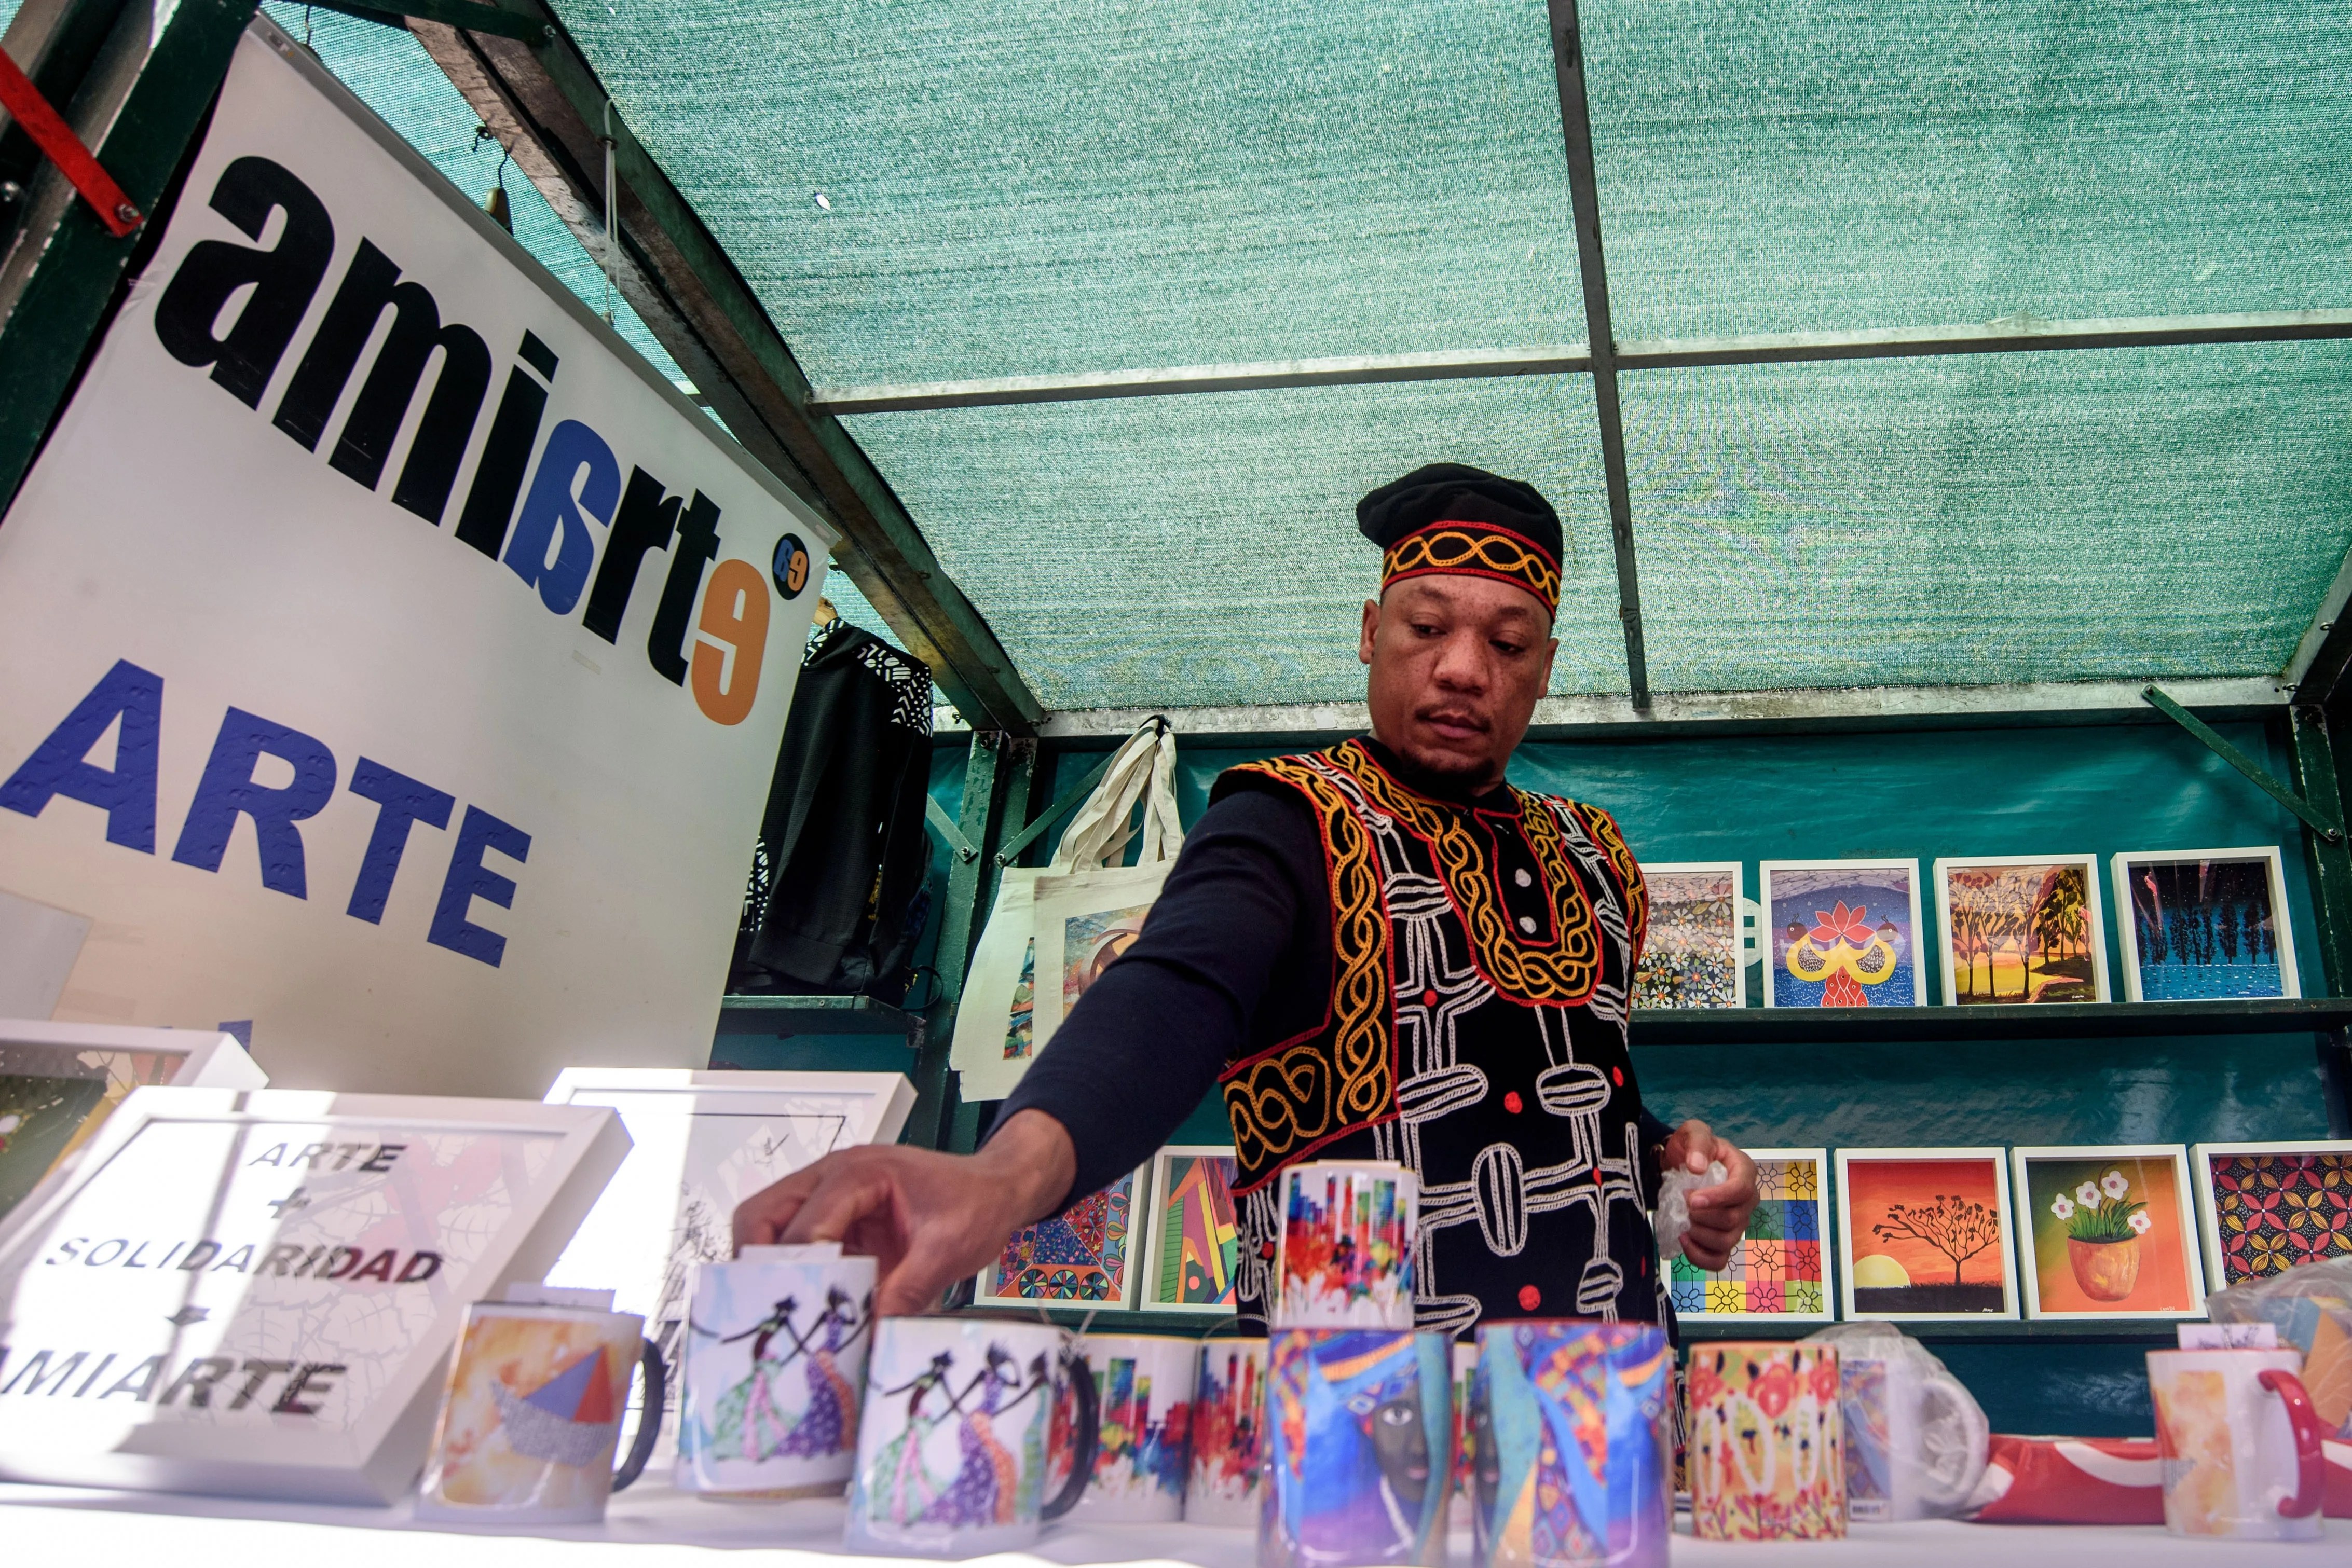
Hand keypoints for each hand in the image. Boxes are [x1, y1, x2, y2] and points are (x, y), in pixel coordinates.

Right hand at [732, 1109, 1077, 1315]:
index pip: (804, 1222)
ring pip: (767, 1226)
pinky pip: (794, 1244)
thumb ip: (908, 1290)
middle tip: (772, 1311)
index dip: (798, 1271)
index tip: (803, 1313)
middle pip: (760, 1213)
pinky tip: (812, 1307)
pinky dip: (793, 1274)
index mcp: (860, 1173)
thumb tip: (871, 1334)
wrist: (996, 1189)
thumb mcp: (949, 1250)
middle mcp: (831, 1177)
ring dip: (769, 1269)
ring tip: (787, 1313)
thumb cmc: (976, 1204)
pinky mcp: (833, 1220)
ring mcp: (827, 1196)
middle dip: (756, 1263)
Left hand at [1660, 1119, 1757, 1272]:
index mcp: (1744, 1171)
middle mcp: (1747, 1200)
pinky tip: (1684, 1240)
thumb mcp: (1693, 1132)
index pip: (1741, 1190)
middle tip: (1682, 1205)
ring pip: (1727, 1241)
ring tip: (1683, 1221)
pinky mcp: (1724, 1239)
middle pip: (1734, 1219)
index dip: (1718, 1198)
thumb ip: (1698, 1143)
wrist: (1678, 1163)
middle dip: (1703, 1216)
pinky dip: (1700, 1257)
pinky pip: (1719, 1259)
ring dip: (1700, 1235)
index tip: (1691, 1199)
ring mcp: (1738, 1222)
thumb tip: (1698, 1167)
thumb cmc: (1690, 1147)